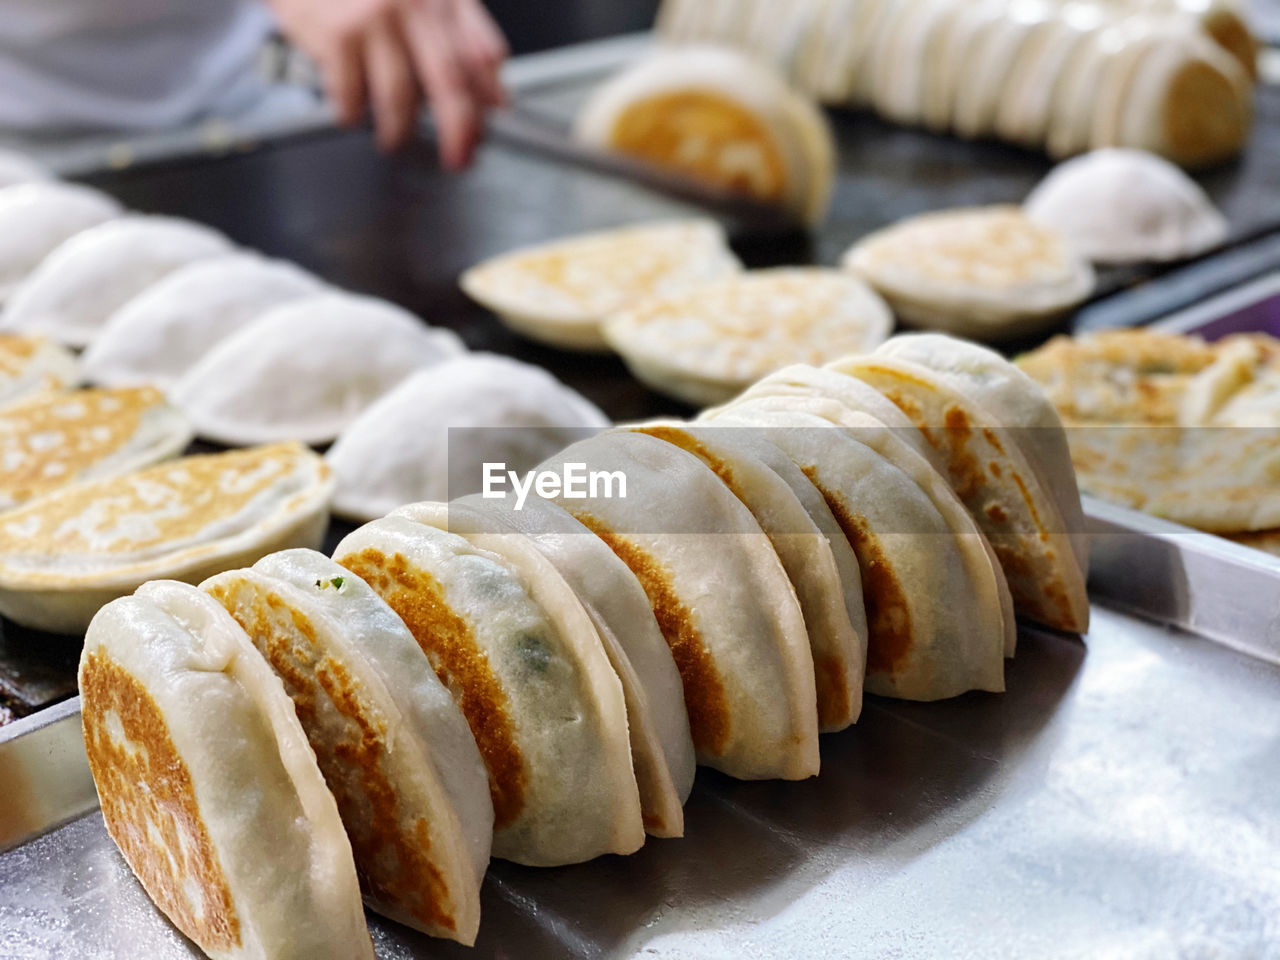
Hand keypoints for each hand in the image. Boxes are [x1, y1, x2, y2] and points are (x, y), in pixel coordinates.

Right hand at [267, 0, 507, 166]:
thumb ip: (464, 35)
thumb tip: (495, 97)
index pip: (480, 58)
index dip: (487, 103)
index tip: (482, 134)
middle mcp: (415, 3)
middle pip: (450, 81)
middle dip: (458, 132)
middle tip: (457, 159)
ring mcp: (376, 17)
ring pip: (401, 97)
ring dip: (398, 131)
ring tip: (392, 140)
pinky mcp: (339, 33)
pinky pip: (353, 95)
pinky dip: (352, 114)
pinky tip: (349, 112)